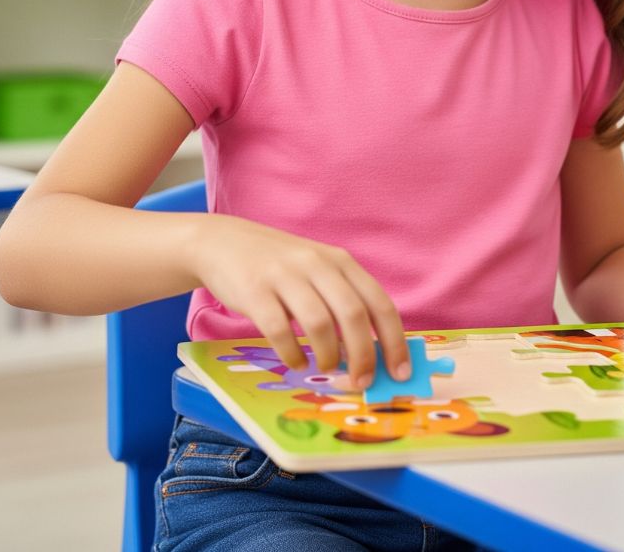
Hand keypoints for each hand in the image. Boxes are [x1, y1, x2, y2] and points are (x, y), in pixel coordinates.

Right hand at [193, 214, 411, 390]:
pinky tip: (295, 361)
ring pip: (319, 323)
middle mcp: (317, 264)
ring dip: (327, 356)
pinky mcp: (255, 290)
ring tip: (326, 368)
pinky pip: (279, 329)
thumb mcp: (317, 270)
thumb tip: (369, 353)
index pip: (379, 303)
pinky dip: (292, 353)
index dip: (394, 341)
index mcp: (341, 261)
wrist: (223, 242)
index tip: (400, 373)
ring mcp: (285, 275)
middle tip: (362, 382)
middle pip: (353, 315)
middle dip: (363, 356)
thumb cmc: (279, 265)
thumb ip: (342, 301)